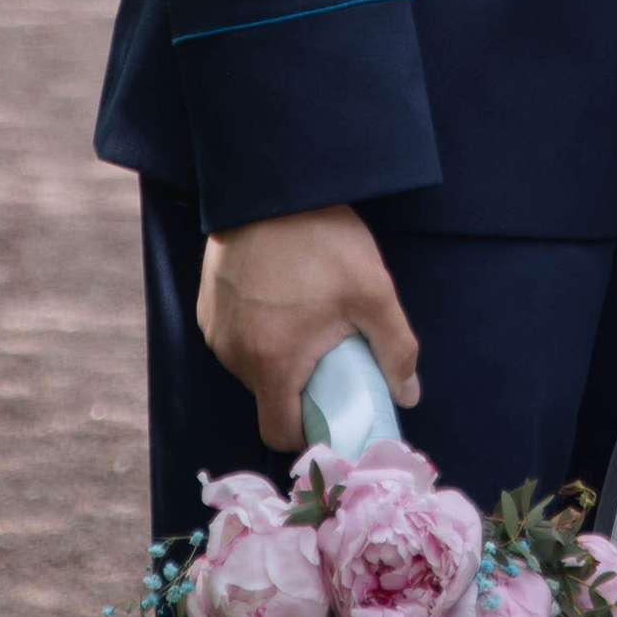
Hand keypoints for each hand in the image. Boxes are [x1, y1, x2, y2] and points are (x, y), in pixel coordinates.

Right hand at [196, 204, 421, 452]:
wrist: (272, 183)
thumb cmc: (321, 239)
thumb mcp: (372, 291)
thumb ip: (395, 348)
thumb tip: (408, 394)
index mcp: (272, 363)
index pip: (279, 433)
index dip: (308, 433)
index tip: (333, 412)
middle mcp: (234, 356)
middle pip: (268, 398)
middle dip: (299, 388)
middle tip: (330, 354)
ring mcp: (217, 331)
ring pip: (252, 367)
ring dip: (279, 357)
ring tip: (307, 317)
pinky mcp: (208, 307)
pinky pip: (236, 339)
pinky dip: (259, 332)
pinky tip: (281, 298)